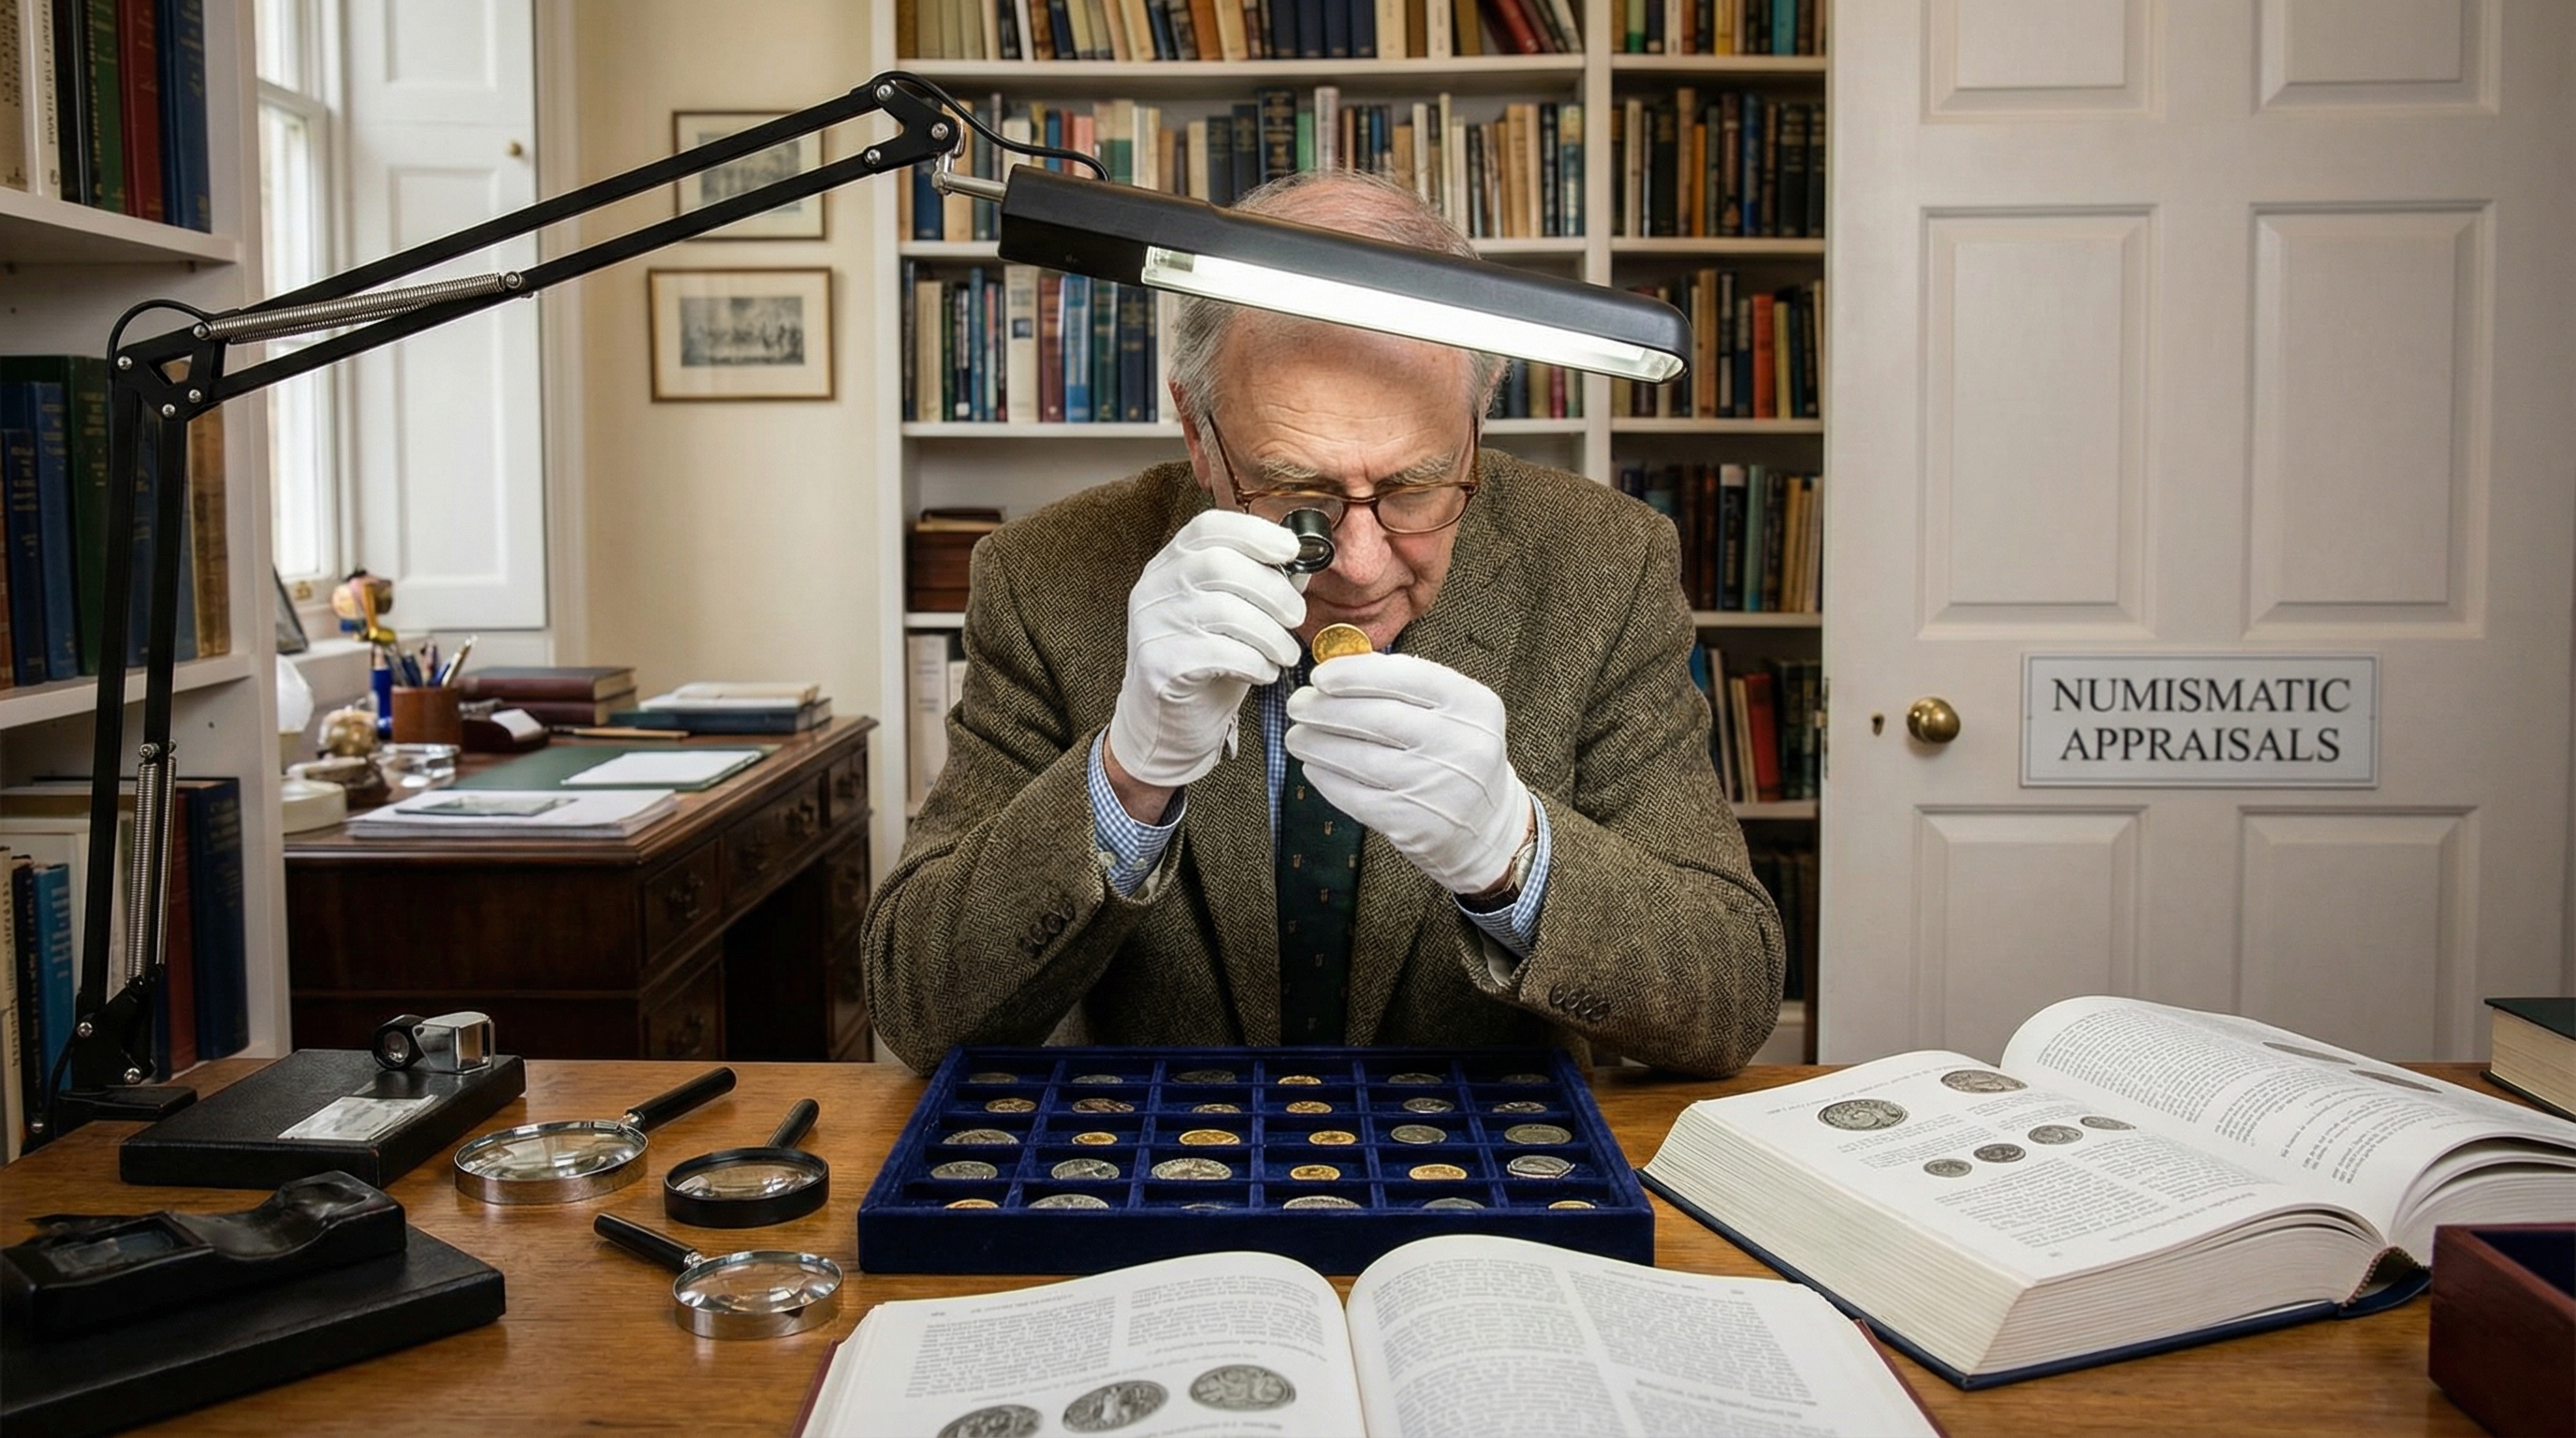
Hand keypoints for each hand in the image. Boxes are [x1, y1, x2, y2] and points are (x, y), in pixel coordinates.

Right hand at [1106, 510, 1307, 787]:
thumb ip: (1265, 586)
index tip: (1292, 550)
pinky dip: (1255, 662)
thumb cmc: (1207, 664)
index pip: (1208, 527)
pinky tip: (1264, 673)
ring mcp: (1152, 625)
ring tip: (1286, 654)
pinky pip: (1220, 653)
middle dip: (1272, 590)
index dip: (1255, 532)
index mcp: (1171, 564)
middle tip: (1298, 617)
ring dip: (1270, 633)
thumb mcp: (1236, 617)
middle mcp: (1154, 587)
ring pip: (1224, 610)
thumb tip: (1306, 562)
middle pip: (1220, 564)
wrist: (1165, 724)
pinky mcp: (1158, 664)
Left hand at [1284, 652, 1533, 894]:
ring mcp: (1439, 788)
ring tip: (1297, 736)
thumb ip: (1406, 687)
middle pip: (1376, 719)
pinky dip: (1327, 778)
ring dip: (1317, 744)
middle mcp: (1463, 745)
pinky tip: (1315, 766)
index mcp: (1474, 705)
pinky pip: (1356, 796)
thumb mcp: (1453, 714)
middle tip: (1297, 705)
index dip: (1355, 673)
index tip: (1320, 676)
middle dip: (1324, 709)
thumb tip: (1337, 666)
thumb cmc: (1456, 757)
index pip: (1407, 677)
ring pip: (1359, 758)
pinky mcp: (1416, 824)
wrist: (1487, 827)